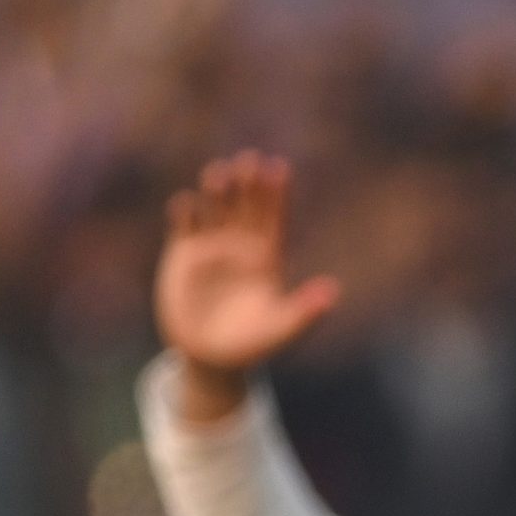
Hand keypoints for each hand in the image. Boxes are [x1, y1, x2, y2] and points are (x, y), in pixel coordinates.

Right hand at [155, 153, 340, 400]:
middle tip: (248, 159)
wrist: (210, 355)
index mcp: (268, 257)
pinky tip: (186, 204)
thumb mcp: (282, 329)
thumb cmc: (253, 343)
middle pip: (247, 205)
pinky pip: (185, 225)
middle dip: (248, 182)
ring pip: (216, 208)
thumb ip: (305, 311)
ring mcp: (212, 248)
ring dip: (217, 190)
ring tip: (218, 173)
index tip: (278, 168)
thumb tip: (332, 293)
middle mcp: (241, 245)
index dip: (276, 193)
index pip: (275, 217)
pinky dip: (186, 212)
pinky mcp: (183, 256)